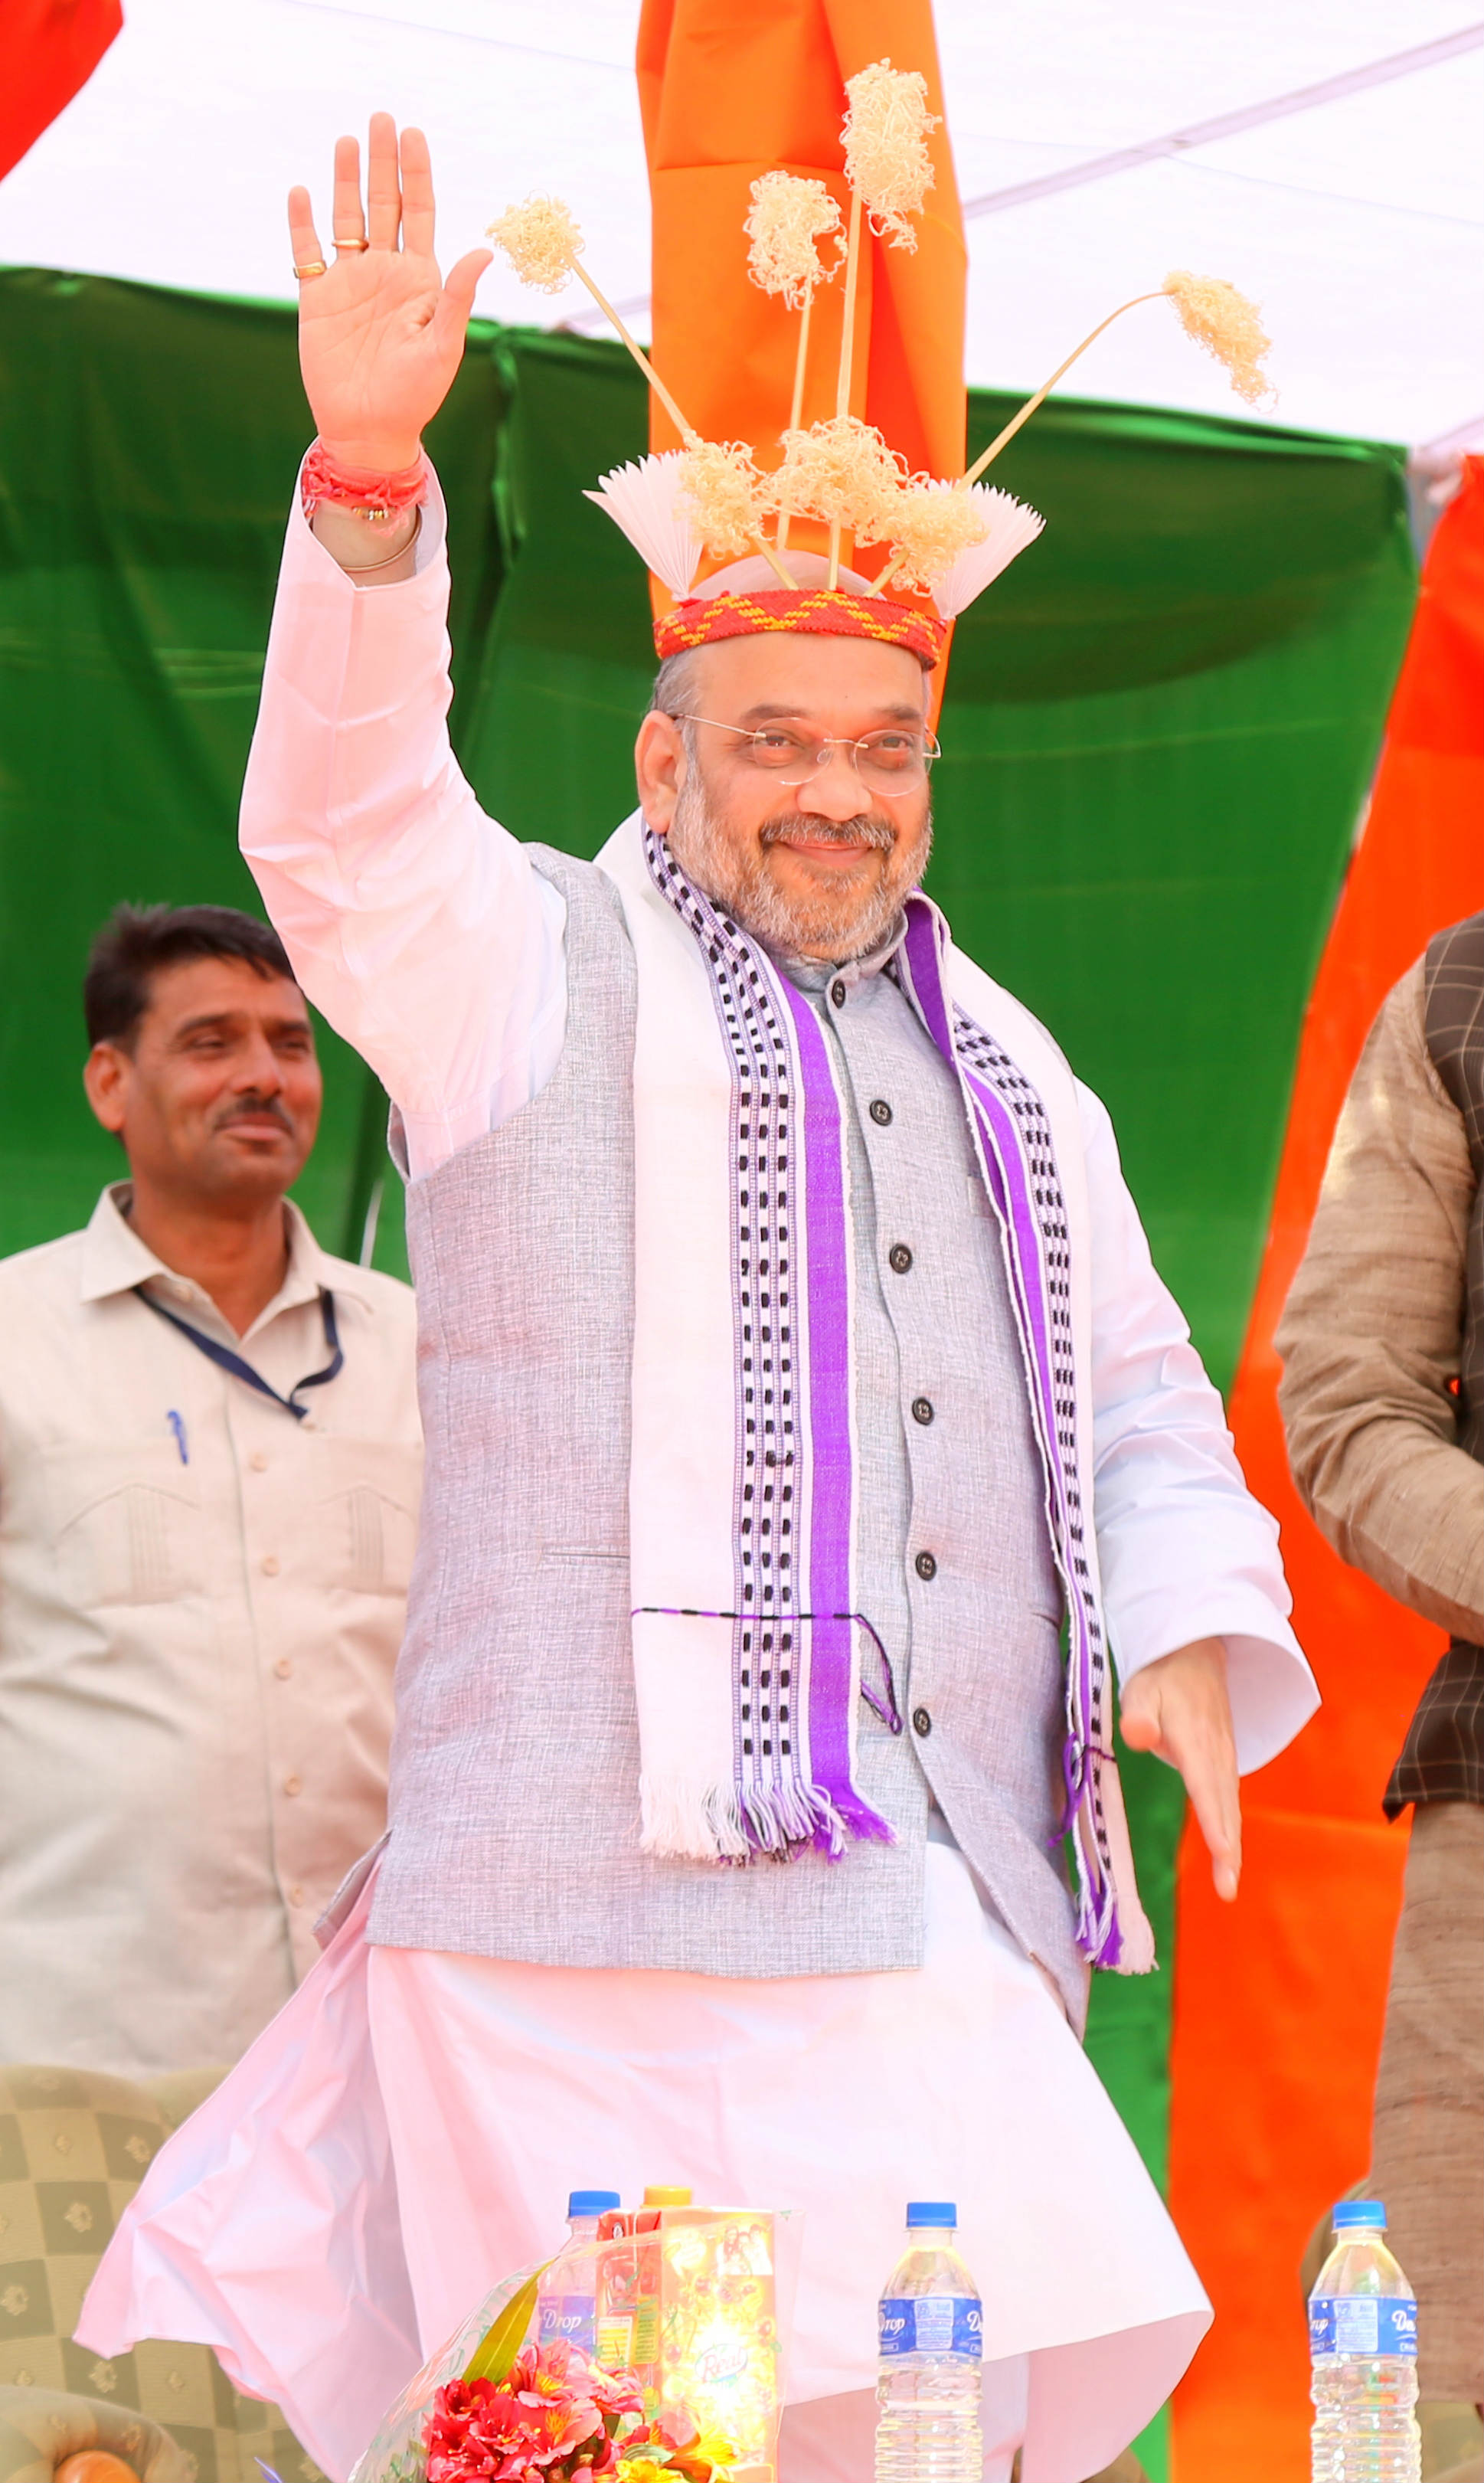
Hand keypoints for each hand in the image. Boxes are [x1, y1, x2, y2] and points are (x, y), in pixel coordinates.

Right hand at [288, 114, 491, 471]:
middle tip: (382, 118)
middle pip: (385, 205)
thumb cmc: (414, 396)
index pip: (420, 214)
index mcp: (421, 280)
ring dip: (347, 180)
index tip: (414, 135)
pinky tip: (302, 192)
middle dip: (384, 163)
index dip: (417, 174)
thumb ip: (457, 299)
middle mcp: (386, 272)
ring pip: (347, 218)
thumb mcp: (442, 347)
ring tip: (347, 141)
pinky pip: (308, 252)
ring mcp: (350, 282)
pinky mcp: (317, 299)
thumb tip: (482, 252)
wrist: (369, 430)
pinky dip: (303, 223)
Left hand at [1119, 1636, 1241, 1901]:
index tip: (1222, 1850)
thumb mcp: (1142, 1687)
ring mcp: (1223, 1756)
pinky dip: (1229, 1827)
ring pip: (1229, 1806)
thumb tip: (1138, 1737)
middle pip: (1223, 1805)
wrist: (1196, 1651)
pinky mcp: (1222, 1760)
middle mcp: (1214, 1752)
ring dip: (1231, 1845)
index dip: (1213, 1817)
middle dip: (1227, 1848)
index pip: (1204, 1783)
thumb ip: (1139, 1714)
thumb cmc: (1161, 1675)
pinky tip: (1228, 1853)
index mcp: (1194, 1737)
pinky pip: (1228, 1798)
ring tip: (1228, 1883)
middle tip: (1227, 1889)